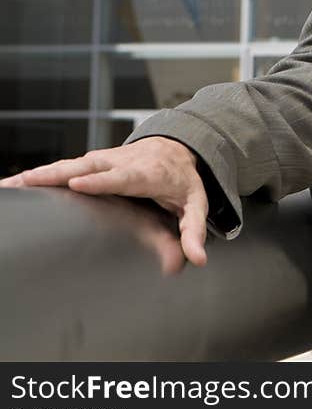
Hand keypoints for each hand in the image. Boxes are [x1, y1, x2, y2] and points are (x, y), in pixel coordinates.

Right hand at [0, 137, 209, 265]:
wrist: (176, 148)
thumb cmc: (183, 181)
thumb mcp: (196, 205)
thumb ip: (194, 232)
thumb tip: (196, 260)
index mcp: (147, 174)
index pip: (123, 177)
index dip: (101, 181)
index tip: (77, 184)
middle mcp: (122, 163)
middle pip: (88, 168)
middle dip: (59, 174)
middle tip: (30, 181)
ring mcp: (106, 160)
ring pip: (71, 165)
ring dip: (41, 174)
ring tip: (14, 185)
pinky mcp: (93, 161)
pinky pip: (64, 167)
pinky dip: (41, 174)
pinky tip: (16, 184)